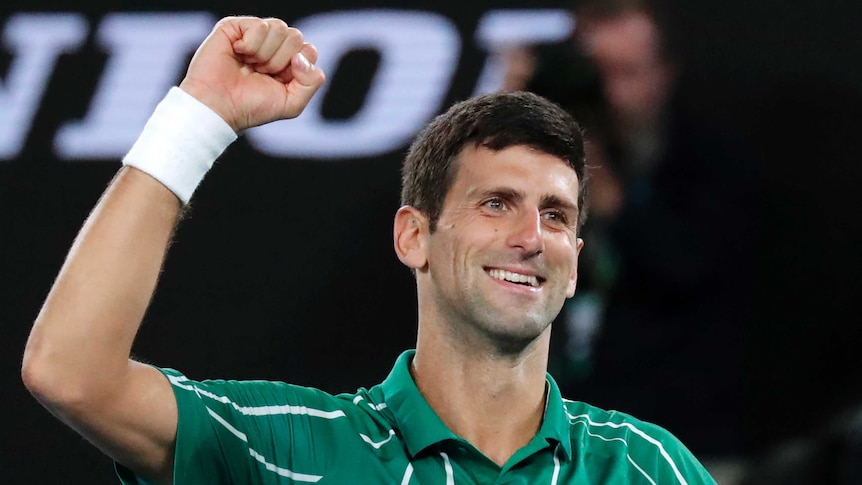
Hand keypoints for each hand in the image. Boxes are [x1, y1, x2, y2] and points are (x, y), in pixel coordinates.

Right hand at [179, 16, 325, 131]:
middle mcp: (273, 46)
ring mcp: (254, 35)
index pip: (308, 50)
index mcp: (288, 62)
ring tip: (249, 65)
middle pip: (296, 36)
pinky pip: (260, 25)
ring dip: (265, 54)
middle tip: (261, 74)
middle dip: (280, 61)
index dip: (297, 67)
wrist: (219, 107)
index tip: (278, 81)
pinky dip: (251, 45)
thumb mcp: (292, 104)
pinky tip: (238, 54)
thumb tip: (303, 54)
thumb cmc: (251, 107)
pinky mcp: (235, 26)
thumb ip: (312, 82)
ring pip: (280, 28)